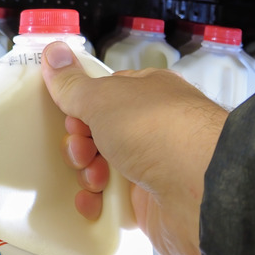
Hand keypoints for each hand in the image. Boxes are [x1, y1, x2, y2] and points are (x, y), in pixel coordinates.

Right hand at [41, 41, 227, 254]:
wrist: (202, 189)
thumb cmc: (158, 132)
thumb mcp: (103, 99)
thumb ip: (73, 84)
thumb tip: (53, 50)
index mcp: (145, 94)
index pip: (101, 97)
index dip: (79, 109)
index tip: (70, 120)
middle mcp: (150, 128)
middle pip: (97, 136)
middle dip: (80, 147)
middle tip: (83, 153)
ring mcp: (151, 167)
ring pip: (102, 170)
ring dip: (87, 175)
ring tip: (95, 181)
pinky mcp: (149, 202)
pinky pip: (112, 203)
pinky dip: (97, 204)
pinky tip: (92, 203)